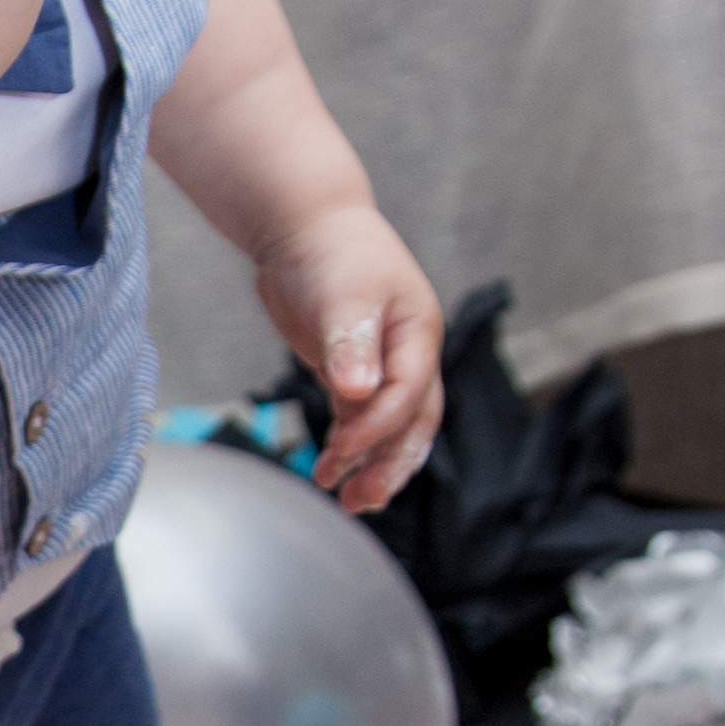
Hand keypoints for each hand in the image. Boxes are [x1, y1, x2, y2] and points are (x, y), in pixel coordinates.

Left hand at [254, 210, 443, 512]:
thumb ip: (350, 342)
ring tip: (348, 499)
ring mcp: (381, 366)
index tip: (343, 448)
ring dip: (370, 464)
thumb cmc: (332, 250)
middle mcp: (408, 355)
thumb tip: (359, 391)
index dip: (378, 427)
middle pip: (412, 423)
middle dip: (389, 464)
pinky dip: (350, 447)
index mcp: (419, 335)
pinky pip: (359, 420)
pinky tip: (332, 470)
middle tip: (362, 498)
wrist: (305, 226)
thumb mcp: (345, 292)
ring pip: (388, 428)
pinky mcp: (351, 372)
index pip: (408, 395)